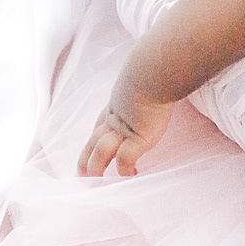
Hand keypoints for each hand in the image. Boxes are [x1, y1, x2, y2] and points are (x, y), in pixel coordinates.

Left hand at [78, 39, 178, 178]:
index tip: (90, 148)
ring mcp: (123, 129)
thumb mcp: (146, 72)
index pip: (100, 124)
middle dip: (85, 157)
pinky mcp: (135, 138)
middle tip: (80, 173)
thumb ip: (149, 75)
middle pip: (94, 141)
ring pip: (101, 152)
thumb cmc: (153, 66)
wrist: (153, 70)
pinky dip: (125, 170)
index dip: (94, 138)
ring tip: (95, 181)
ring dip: (96, 166)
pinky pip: (125, 160)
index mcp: (116, 104)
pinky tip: (132, 175)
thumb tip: (163, 64)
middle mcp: (115, 118)